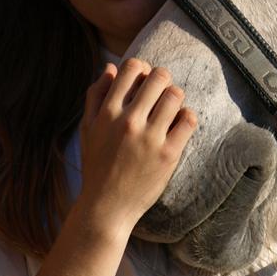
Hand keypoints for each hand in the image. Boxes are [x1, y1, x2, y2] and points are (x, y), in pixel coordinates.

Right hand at [76, 58, 197, 231]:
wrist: (106, 208)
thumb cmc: (97, 166)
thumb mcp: (88, 129)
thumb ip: (96, 96)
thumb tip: (111, 67)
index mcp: (107, 113)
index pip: (132, 67)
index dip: (142, 68)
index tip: (143, 82)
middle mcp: (128, 122)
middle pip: (159, 76)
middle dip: (162, 80)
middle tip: (159, 95)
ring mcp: (150, 138)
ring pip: (176, 95)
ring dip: (175, 98)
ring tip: (169, 110)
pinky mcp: (168, 154)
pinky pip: (188, 119)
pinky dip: (186, 117)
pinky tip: (178, 125)